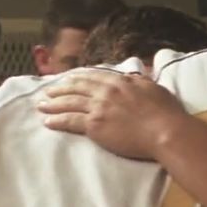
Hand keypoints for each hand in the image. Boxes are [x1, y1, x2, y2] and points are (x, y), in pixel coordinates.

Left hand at [38, 72, 189, 159]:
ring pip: (70, 103)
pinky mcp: (94, 125)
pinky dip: (57, 120)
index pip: (94, 76)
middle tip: (49, 91)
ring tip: (41, 105)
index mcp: (120, 81)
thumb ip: (140, 81)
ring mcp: (98, 108)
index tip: (69, 79)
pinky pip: (70, 121)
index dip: (79, 78)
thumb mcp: (153, 87)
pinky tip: (47, 121)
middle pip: (77, 87)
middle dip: (61, 88)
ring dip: (53, 103)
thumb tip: (134, 75)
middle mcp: (106, 91)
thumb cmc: (165, 112)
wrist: (165, 131)